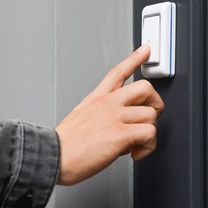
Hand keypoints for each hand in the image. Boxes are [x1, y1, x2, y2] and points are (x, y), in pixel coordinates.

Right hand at [55, 45, 163, 185]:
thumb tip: (119, 124)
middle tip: (149, 119)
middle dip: (155, 104)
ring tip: (136, 144)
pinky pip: (150, 134)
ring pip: (151, 115)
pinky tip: (135, 152)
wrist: (52, 157)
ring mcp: (115, 117)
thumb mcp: (80, 117)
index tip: (145, 50)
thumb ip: (100, 114)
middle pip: (145, 88)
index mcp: (97, 99)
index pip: (118, 72)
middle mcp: (108, 104)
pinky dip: (148, 147)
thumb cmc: (65, 144)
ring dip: (149, 133)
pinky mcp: (120, 134)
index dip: (134, 59)